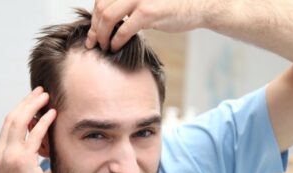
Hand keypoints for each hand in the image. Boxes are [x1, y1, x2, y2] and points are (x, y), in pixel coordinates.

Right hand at [0, 87, 55, 172]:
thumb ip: (25, 150)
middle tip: (41, 91)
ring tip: (47, 96)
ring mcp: (10, 155)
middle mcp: (1, 151)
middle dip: (27, 102)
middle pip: (12, 118)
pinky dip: (44, 122)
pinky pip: (35, 135)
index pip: (8, 123)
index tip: (33, 99)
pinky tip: (52, 114)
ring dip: (34, 106)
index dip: (21, 108)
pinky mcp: (23, 160)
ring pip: (20, 122)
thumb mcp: (22, 167)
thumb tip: (38, 135)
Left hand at [86, 0, 208, 50]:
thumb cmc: (174, 5)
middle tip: (93, 42)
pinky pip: (124, 29)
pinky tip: (115, 48)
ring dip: (102, 35)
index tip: (93, 32)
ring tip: (103, 46)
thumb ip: (130, 6)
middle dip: (94, 28)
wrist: (199, 5)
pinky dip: (116, 41)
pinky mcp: (149, 12)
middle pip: (101, 7)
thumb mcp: (147, 1)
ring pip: (108, 17)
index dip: (94, 17)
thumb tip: (112, 19)